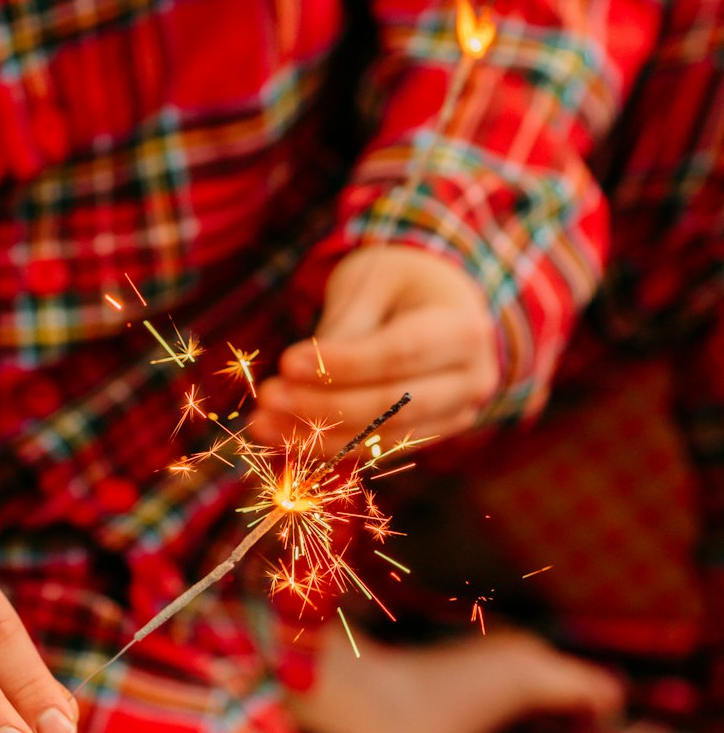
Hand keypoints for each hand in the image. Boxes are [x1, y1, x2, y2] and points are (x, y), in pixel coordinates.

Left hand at [250, 245, 497, 453]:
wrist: (440, 305)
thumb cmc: (399, 284)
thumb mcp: (372, 282)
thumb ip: (345, 326)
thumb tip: (297, 376)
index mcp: (464, 329)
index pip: (400, 355)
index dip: (343, 365)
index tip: (288, 362)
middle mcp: (471, 380)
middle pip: (393, 405)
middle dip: (324, 406)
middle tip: (268, 397)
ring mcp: (454, 416)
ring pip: (381, 438)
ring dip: (316, 436)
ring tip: (261, 423)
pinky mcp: (429, 437)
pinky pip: (374, 450)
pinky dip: (327, 447)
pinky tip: (282, 436)